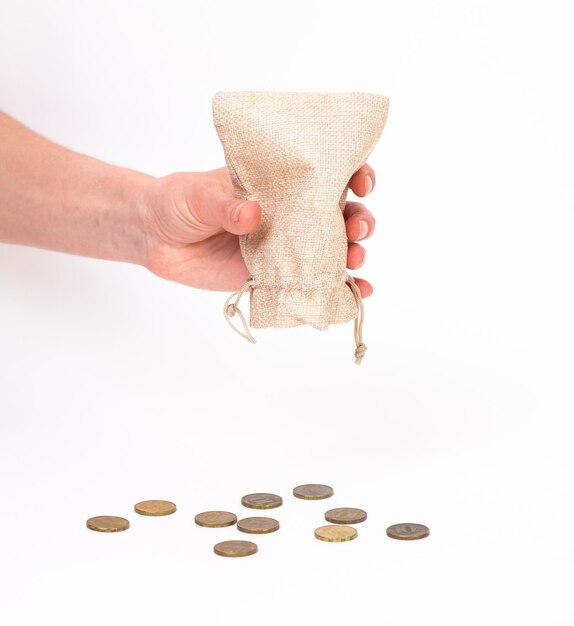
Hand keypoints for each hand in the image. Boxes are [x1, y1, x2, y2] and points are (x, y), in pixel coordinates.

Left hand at [140, 165, 376, 295]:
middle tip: (357, 228)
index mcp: (277, 184)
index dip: (352, 175)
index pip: (324, 174)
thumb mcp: (198, 195)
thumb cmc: (178, 201)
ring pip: (331, 249)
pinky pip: (308, 282)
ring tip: (355, 259)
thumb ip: (224, 204)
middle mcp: (288, 214)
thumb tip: (252, 214)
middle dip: (359, 220)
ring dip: (353, 253)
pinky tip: (358, 291)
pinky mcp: (271, 275)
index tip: (361, 181)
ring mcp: (283, 246)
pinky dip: (337, 287)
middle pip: (339, 214)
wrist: (155, 238)